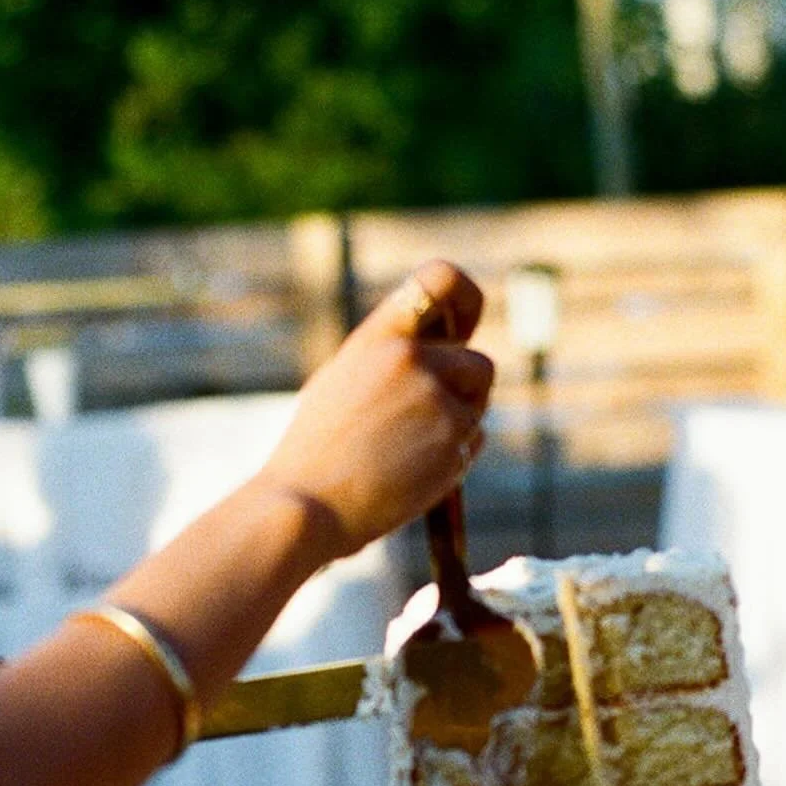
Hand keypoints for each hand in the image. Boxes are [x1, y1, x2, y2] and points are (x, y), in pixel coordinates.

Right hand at [257, 259, 492, 560]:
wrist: (306, 506)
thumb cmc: (314, 453)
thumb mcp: (342, 383)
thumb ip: (389, 361)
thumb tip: (440, 353)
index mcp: (378, 336)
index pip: (439, 279)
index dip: (465, 298)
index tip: (465, 323)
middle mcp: (412, 359)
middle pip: (478, 364)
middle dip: (465, 392)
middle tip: (430, 420)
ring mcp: (436, 400)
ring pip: (478, 405)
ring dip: (459, 423)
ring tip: (409, 449)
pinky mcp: (452, 441)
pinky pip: (474, 440)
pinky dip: (455, 456)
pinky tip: (413, 472)